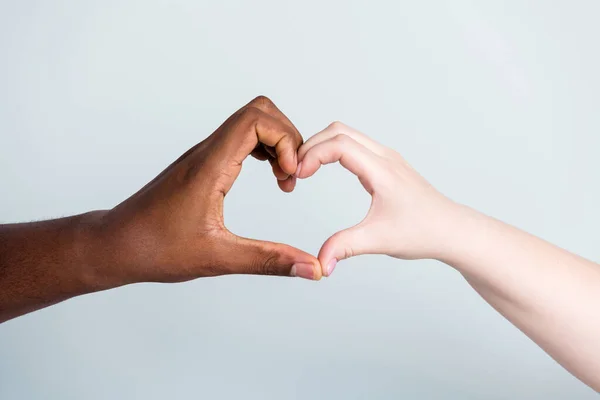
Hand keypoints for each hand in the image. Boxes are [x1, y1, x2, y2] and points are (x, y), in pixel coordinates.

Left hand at [95, 96, 321, 287]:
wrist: (116, 244)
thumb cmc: (156, 249)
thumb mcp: (218, 258)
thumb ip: (268, 260)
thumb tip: (310, 269)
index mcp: (210, 166)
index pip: (255, 119)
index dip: (285, 140)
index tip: (290, 176)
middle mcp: (206, 152)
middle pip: (259, 111)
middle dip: (287, 138)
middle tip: (292, 176)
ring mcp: (204, 156)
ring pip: (250, 122)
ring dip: (276, 143)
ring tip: (283, 178)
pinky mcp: (202, 164)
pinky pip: (240, 138)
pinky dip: (263, 149)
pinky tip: (267, 176)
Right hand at [296, 122, 459, 275]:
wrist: (452, 230)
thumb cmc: (423, 232)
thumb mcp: (379, 240)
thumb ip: (344, 247)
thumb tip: (320, 263)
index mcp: (382, 170)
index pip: (339, 144)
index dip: (312, 155)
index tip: (298, 176)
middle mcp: (384, 157)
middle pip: (339, 131)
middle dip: (311, 145)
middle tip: (295, 170)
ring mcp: (386, 158)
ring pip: (346, 134)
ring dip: (322, 146)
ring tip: (305, 169)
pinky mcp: (386, 164)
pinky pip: (355, 144)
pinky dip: (334, 150)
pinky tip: (324, 169)